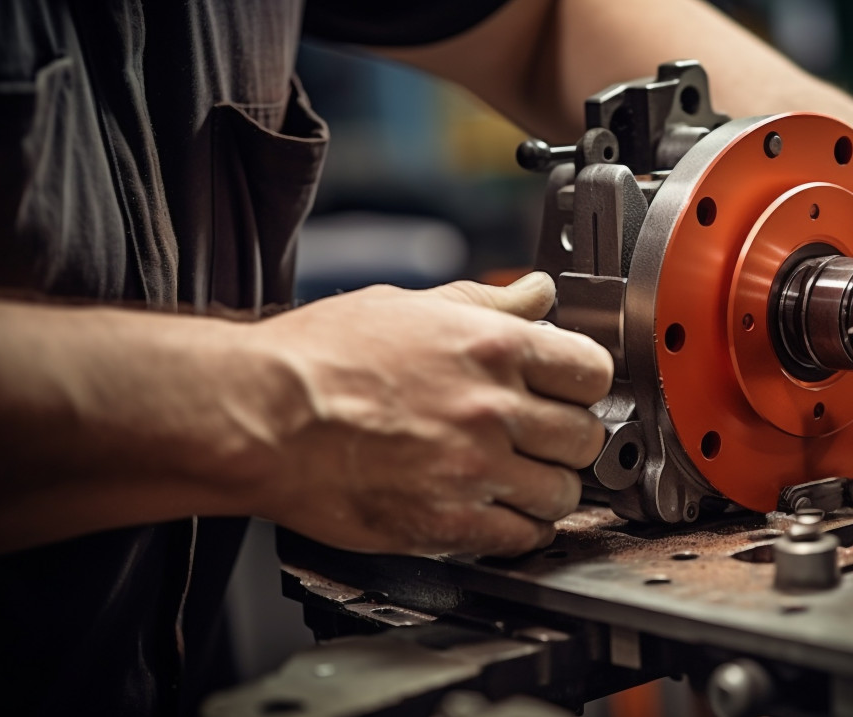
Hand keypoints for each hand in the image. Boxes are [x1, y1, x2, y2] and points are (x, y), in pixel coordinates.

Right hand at [247, 272, 612, 556]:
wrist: (260, 416)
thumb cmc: (318, 358)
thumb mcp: (409, 306)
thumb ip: (486, 302)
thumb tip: (538, 291)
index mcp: (491, 347)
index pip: (592, 370)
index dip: (582, 384)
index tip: (568, 392)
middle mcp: (492, 407)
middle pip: (584, 437)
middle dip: (567, 439)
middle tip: (541, 440)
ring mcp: (474, 469)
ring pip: (562, 493)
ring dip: (546, 489)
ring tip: (517, 480)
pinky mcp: (449, 522)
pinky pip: (522, 537)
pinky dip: (520, 531)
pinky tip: (498, 514)